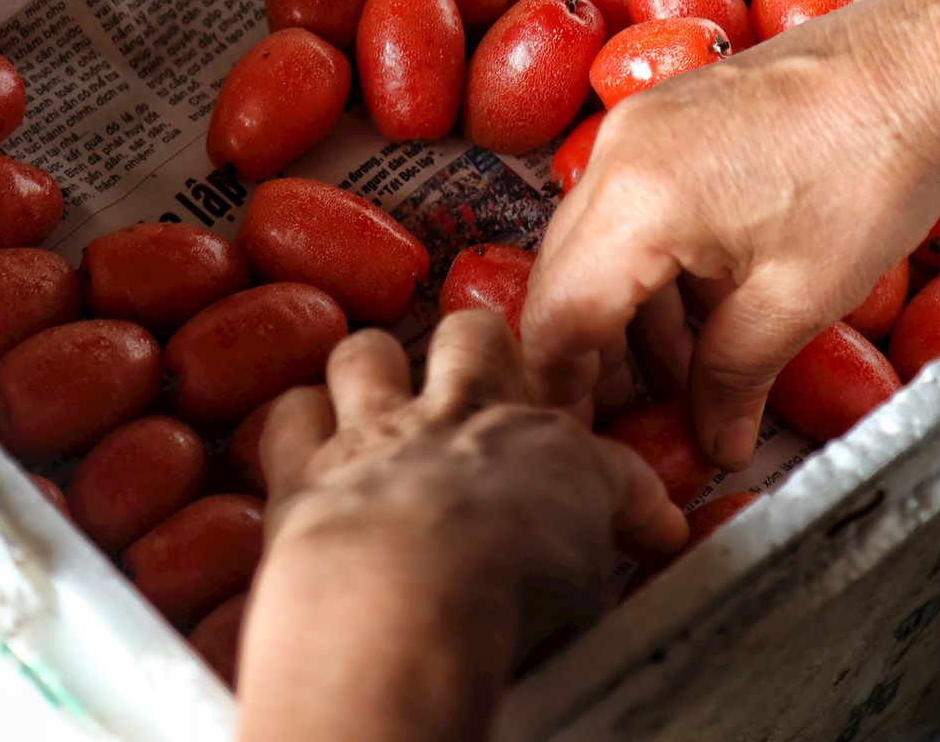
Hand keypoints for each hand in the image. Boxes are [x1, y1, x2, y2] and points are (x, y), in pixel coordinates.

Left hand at [237, 311, 686, 741]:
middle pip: (474, 336)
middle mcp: (459, 421)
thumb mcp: (592, 583)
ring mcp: (374, 435)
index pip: (597, 448)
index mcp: (543, 446)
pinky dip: (296, 427)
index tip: (631, 519)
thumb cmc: (505, 597)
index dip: (617, 484)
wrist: (401, 602)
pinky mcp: (302, 470)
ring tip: (375, 399)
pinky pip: (289, 416)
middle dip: (476, 351)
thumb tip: (650, 544)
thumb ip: (604, 551)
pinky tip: (302, 448)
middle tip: (477, 387)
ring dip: (371, 371)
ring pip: (367, 351)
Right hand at [521, 0, 939, 470]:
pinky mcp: (670, 114)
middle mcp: (615, 152)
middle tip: (620, 425)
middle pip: (561, 280)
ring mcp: (638, 124)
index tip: (578, 444)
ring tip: (676, 380)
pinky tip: (698, 310)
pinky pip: (629, 203)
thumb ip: (734, 378)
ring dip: (621, 314)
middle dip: (585, 359)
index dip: (561, 394)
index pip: (557, 321)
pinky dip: (649, 264)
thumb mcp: (799, 297)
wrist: (925, 62)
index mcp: (636, 201)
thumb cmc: (876, 167)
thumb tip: (714, 440)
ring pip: (594, 241)